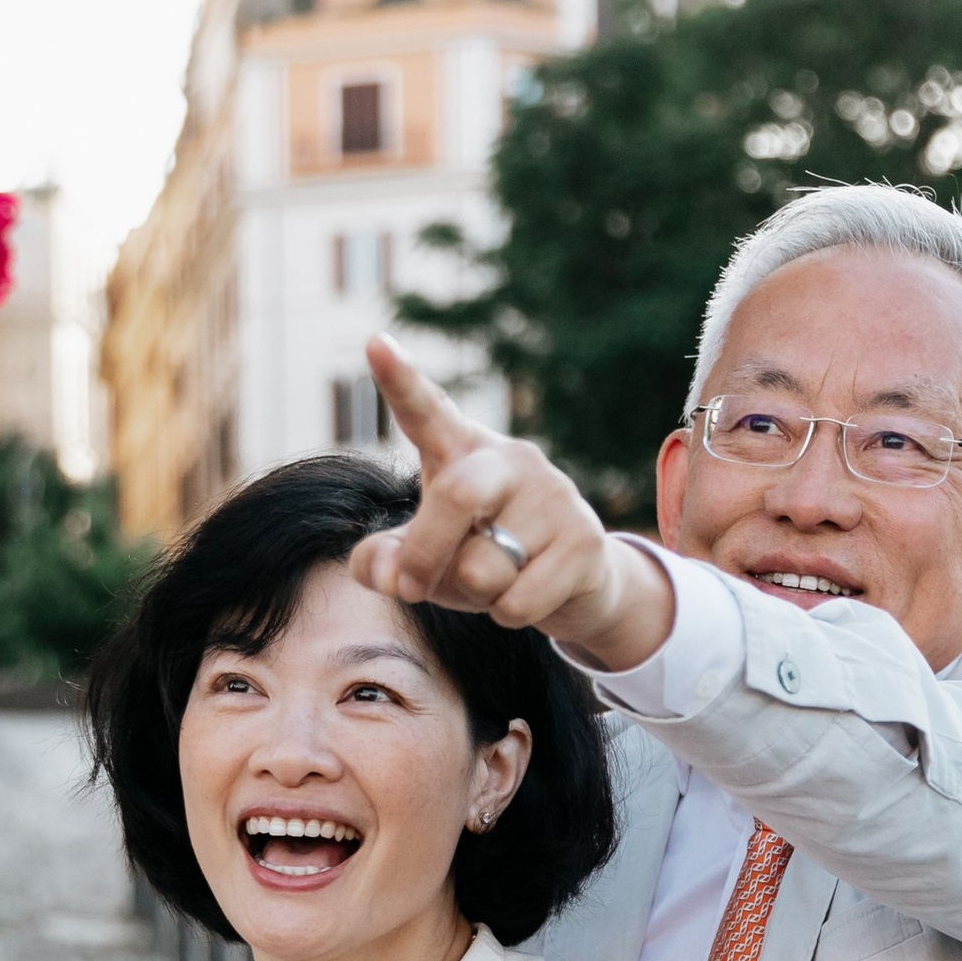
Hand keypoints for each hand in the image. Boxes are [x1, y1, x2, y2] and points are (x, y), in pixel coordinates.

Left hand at [350, 336, 675, 671]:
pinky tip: (530, 594)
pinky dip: (508, 616)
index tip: (375, 344)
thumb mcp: (424, 560)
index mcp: (460, 451)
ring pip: (484, 567)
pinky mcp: (585, 539)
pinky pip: (518, 601)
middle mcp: (509, 459)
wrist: (574, 586)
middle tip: (412, 588)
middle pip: (455, 495)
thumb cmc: (483, 560)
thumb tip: (386, 575)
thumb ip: (382, 562)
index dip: (401, 381)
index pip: (426, 411)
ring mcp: (553, 493)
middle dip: (425, 554)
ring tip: (498, 580)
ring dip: (474, 595)